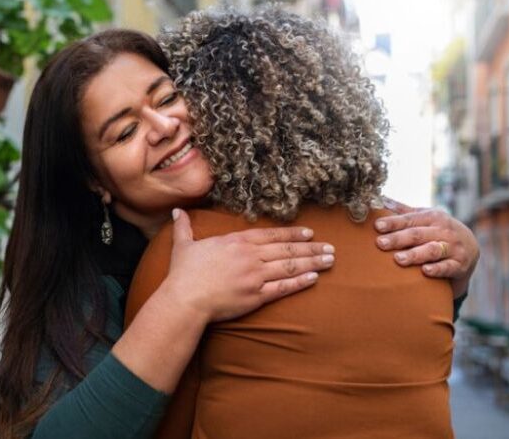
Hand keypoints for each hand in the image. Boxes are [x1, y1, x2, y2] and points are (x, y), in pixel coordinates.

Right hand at [163, 209, 334, 322]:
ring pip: (290, 266)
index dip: (292, 234)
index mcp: (237, 241)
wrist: (185, 298)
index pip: (271, 235)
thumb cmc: (183, 273)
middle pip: (287, 250)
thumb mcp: (183, 245)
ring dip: (312, 263)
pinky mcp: (256, 296)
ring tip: (330, 260)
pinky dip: (300, 282)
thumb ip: (184, 227)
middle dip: (311, 248)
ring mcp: (256, 276)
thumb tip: (177, 211)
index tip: (309, 233)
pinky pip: (283, 287)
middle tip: (331, 247)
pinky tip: (314, 278)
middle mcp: (250, 256)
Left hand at [374, 197, 478, 298]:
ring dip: (415, 254)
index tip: (377, 226)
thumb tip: (380, 199)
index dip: (393, 222)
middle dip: (398, 239)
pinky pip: (448, 267)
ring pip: (432, 250)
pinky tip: (425, 271)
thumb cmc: (439, 230)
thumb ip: (404, 212)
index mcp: (433, 217)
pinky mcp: (459, 265)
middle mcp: (443, 231)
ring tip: (398, 259)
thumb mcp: (426, 217)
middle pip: (418, 234)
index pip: (410, 219)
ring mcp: (453, 248)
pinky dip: (437, 269)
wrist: (470, 248)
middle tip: (380, 243)